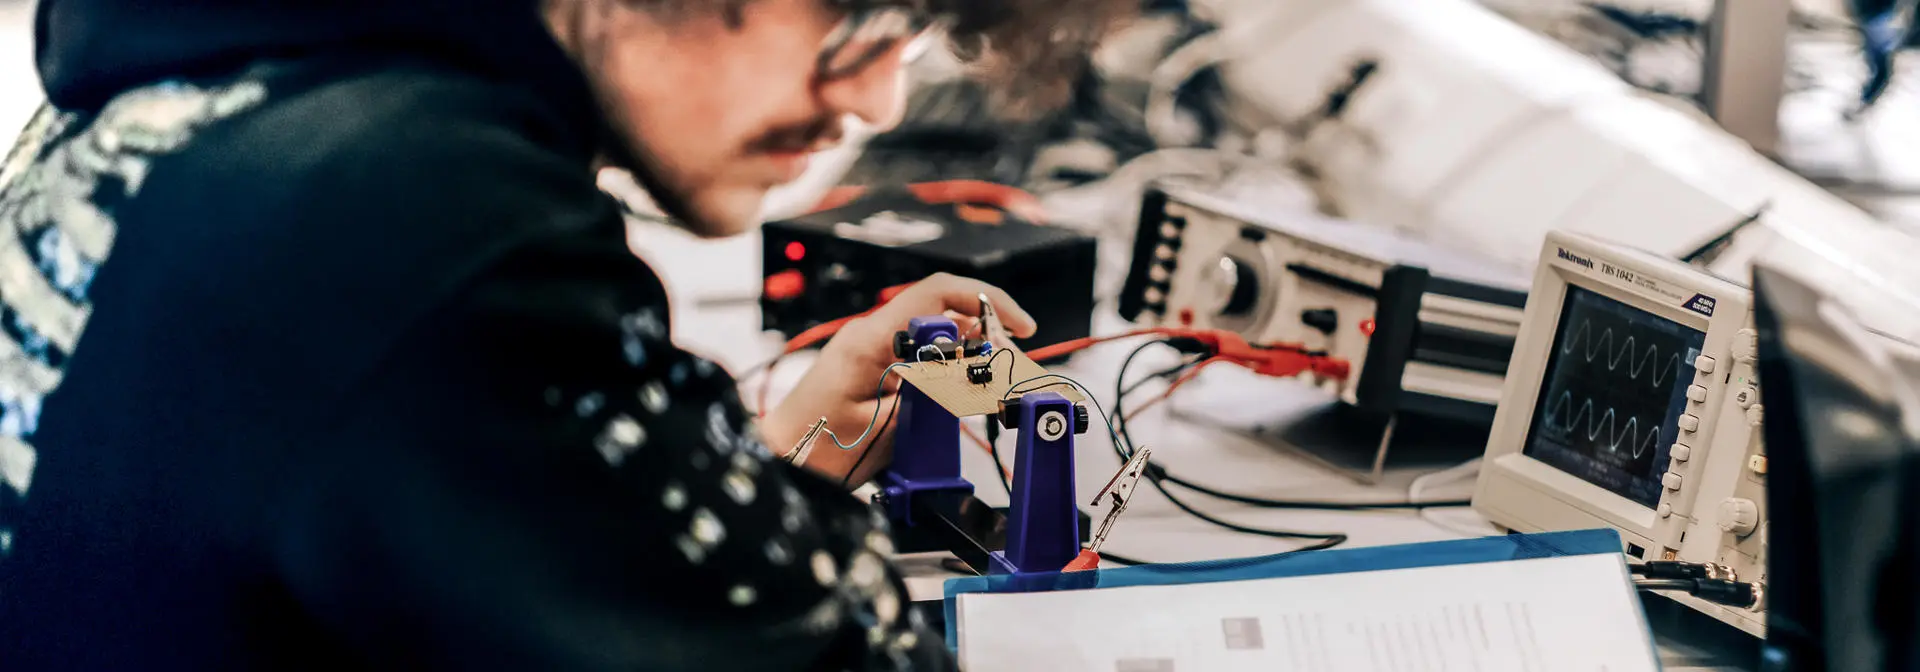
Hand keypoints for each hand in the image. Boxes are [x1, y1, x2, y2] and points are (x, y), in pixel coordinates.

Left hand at [763, 273, 1036, 487]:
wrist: (780, 459)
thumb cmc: (815, 450)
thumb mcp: (883, 429)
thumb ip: (929, 398)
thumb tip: (971, 373)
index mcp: (870, 340)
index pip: (937, 293)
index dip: (986, 300)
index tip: (1018, 326)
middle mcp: (870, 334)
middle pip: (942, 309)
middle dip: (986, 330)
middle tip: (1010, 363)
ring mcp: (870, 347)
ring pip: (935, 331)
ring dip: (970, 349)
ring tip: (993, 378)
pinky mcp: (872, 364)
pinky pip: (920, 351)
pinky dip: (949, 364)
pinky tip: (964, 386)